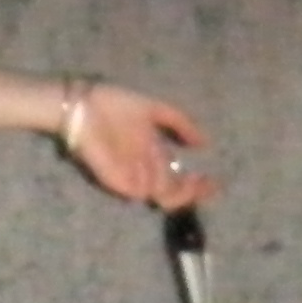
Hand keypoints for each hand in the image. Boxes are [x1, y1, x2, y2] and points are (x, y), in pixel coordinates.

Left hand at [65, 82, 219, 210]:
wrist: (85, 105)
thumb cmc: (114, 105)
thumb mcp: (154, 109)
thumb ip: (179, 123)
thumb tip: (205, 143)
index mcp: (152, 155)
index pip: (178, 179)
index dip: (197, 184)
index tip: (215, 181)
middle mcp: (144, 169)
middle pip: (173, 193)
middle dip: (193, 192)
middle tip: (207, 183)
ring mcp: (130, 176)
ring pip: (160, 197)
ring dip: (179, 192)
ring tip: (192, 181)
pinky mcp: (115, 180)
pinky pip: (138, 193)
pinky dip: (155, 188)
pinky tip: (169, 177)